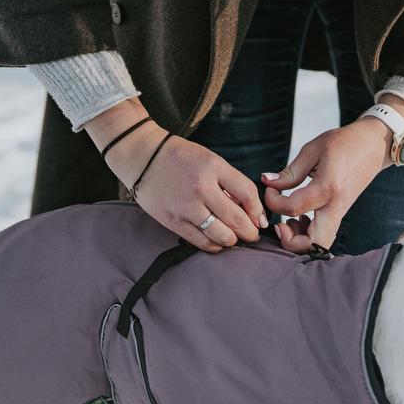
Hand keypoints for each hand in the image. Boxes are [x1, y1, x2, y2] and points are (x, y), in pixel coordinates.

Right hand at [87, 100, 265, 251]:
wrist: (143, 158)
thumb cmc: (179, 158)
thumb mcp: (209, 159)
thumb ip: (229, 182)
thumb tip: (250, 210)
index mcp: (213, 166)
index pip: (247, 194)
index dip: (258, 211)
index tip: (260, 219)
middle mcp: (201, 187)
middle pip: (237, 219)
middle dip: (250, 232)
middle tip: (252, 235)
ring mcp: (186, 206)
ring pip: (221, 235)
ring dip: (233, 241)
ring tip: (235, 239)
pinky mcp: (173, 221)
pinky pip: (201, 241)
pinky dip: (215, 245)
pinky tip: (218, 242)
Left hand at [261, 97, 403, 252]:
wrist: (374, 145)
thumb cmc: (345, 143)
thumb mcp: (313, 150)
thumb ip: (290, 171)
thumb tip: (267, 182)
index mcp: (328, 187)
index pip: (293, 208)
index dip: (274, 202)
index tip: (271, 189)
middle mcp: (335, 206)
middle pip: (313, 243)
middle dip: (290, 241)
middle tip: (279, 225)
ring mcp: (339, 213)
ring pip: (320, 244)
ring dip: (299, 240)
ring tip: (288, 221)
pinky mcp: (339, 214)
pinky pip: (323, 235)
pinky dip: (307, 234)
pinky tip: (299, 217)